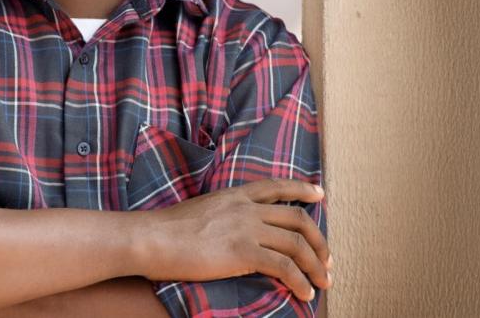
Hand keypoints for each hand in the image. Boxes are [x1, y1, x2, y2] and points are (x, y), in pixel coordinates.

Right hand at [138, 179, 331, 301]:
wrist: (151, 238)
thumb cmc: (166, 230)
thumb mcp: (202, 210)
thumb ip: (223, 215)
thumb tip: (233, 230)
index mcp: (235, 195)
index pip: (277, 186)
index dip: (302, 190)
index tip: (319, 194)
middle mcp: (246, 208)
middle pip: (298, 218)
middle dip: (319, 241)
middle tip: (327, 259)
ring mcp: (246, 229)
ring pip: (297, 244)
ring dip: (316, 265)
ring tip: (323, 282)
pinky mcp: (244, 252)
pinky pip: (285, 267)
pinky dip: (300, 282)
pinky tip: (304, 294)